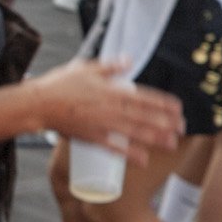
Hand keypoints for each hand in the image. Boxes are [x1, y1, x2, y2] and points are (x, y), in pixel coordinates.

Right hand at [33, 58, 183, 155]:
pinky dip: (130, 154)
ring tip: (171, 144)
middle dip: (166, 122)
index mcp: (111, 89)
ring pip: (135, 132)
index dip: (163, 103)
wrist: (38, 104)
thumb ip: (110, 66)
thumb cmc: (60, 84)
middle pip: (144, 116)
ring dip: (155, 138)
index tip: (178, 109)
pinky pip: (115, 148)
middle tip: (183, 128)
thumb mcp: (86, 67)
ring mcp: (102, 124)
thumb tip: (129, 60)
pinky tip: (143, 160)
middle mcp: (111, 107)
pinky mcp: (92, 138)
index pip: (144, 97)